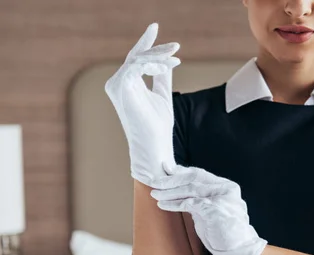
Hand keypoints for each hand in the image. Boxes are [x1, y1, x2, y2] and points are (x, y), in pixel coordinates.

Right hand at [105, 22, 181, 186]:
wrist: (155, 147)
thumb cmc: (159, 127)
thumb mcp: (163, 95)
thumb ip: (162, 76)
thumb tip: (167, 60)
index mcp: (128, 84)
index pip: (136, 58)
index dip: (146, 42)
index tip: (155, 26)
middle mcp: (118, 83)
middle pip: (137, 55)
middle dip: (156, 48)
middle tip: (176, 46)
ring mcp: (116, 85)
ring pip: (137, 58)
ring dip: (158, 56)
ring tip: (175, 59)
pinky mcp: (119, 87)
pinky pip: (135, 65)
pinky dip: (151, 64)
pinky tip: (165, 66)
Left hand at [149, 163, 267, 254]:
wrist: (240, 249)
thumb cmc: (225, 231)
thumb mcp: (212, 209)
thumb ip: (199, 198)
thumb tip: (178, 189)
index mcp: (225, 186)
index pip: (199, 173)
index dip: (180, 171)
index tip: (164, 170)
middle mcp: (225, 189)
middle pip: (193, 178)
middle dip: (171, 180)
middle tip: (154, 182)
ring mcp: (221, 199)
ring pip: (190, 189)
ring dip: (169, 192)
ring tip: (155, 194)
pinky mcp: (215, 211)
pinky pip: (190, 204)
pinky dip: (174, 204)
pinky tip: (163, 205)